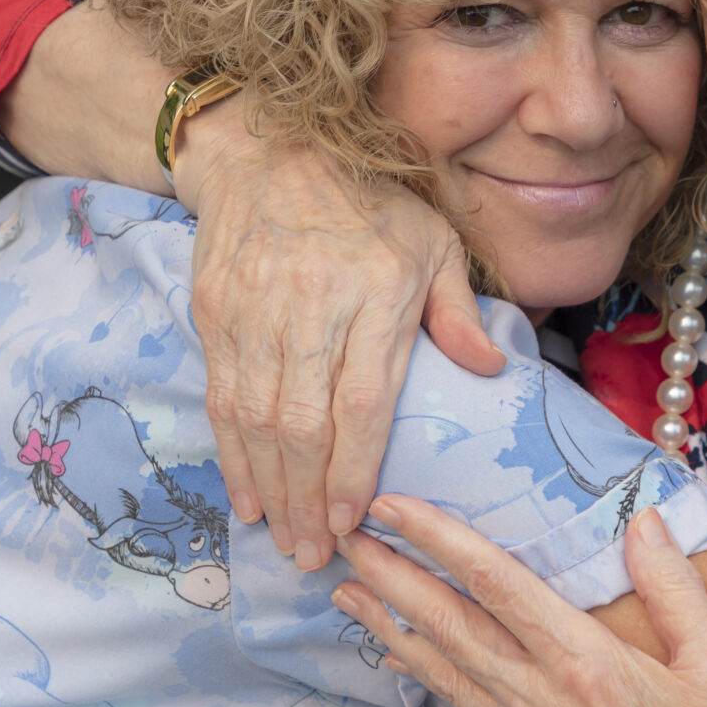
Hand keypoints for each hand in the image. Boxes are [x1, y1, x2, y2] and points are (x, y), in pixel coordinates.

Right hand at [171, 109, 506, 568]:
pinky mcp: (215, 310)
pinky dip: (232, 454)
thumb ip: (458, 311)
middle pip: (303, 423)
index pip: (361, 401)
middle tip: (313, 556)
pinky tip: (246, 494)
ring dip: (269, 488)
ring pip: (257, 418)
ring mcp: (255, 310)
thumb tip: (492, 370)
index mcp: (376, 293)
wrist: (264, 151)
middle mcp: (311, 306)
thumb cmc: (365, 203)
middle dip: (306, 499)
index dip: (353, 468)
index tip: (351, 521)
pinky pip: (222, 396)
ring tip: (282, 539)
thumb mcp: (431, 241)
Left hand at [333, 499, 706, 706]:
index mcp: (590, 666)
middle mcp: (547, 703)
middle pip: (450, 628)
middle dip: (391, 577)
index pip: (496, 586)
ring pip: (448, 673)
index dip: (437, 539)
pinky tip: (408, 660)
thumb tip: (642, 518)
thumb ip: (677, 587)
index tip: (391, 504)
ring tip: (344, 593)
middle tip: (340, 536)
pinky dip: (429, 677)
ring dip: (391, 628)